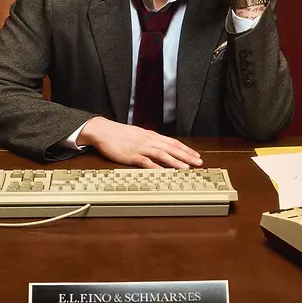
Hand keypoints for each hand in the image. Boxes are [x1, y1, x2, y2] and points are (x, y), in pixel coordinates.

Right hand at [78, 117, 202, 168]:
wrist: (103, 131)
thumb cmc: (120, 134)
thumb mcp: (139, 135)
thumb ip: (151, 141)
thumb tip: (162, 147)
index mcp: (152, 135)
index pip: (173, 142)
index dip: (186, 149)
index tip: (196, 155)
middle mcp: (149, 140)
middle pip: (172, 148)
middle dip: (186, 156)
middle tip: (198, 162)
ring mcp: (141, 148)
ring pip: (162, 154)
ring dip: (176, 162)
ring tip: (186, 168)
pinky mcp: (132, 156)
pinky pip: (146, 162)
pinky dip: (156, 167)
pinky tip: (164, 172)